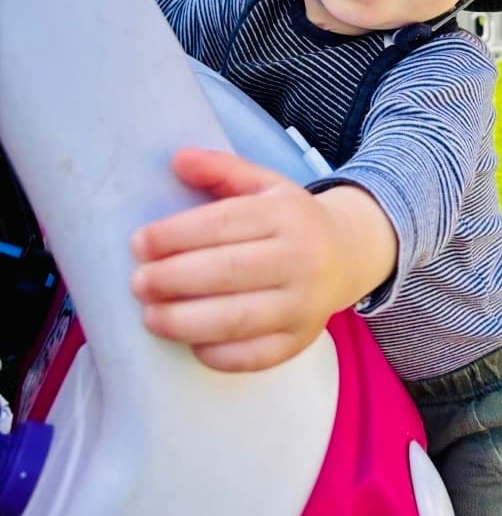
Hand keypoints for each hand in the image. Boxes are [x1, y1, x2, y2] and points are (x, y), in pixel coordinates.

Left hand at [130, 149, 396, 371]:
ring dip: (185, 321)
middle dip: (173, 279)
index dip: (177, 235)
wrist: (349, 253)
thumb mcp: (264, 184)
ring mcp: (304, 304)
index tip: (139, 243)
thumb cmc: (291, 218)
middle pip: (228, 272)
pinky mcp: (301, 341)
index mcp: (287, 214)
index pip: (225, 224)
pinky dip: (218, 354)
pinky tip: (189, 343)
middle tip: (138, 282)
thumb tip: (178, 160)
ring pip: (238, 319)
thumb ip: (222, 170)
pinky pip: (255, 355)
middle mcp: (301, 259)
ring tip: (150, 316)